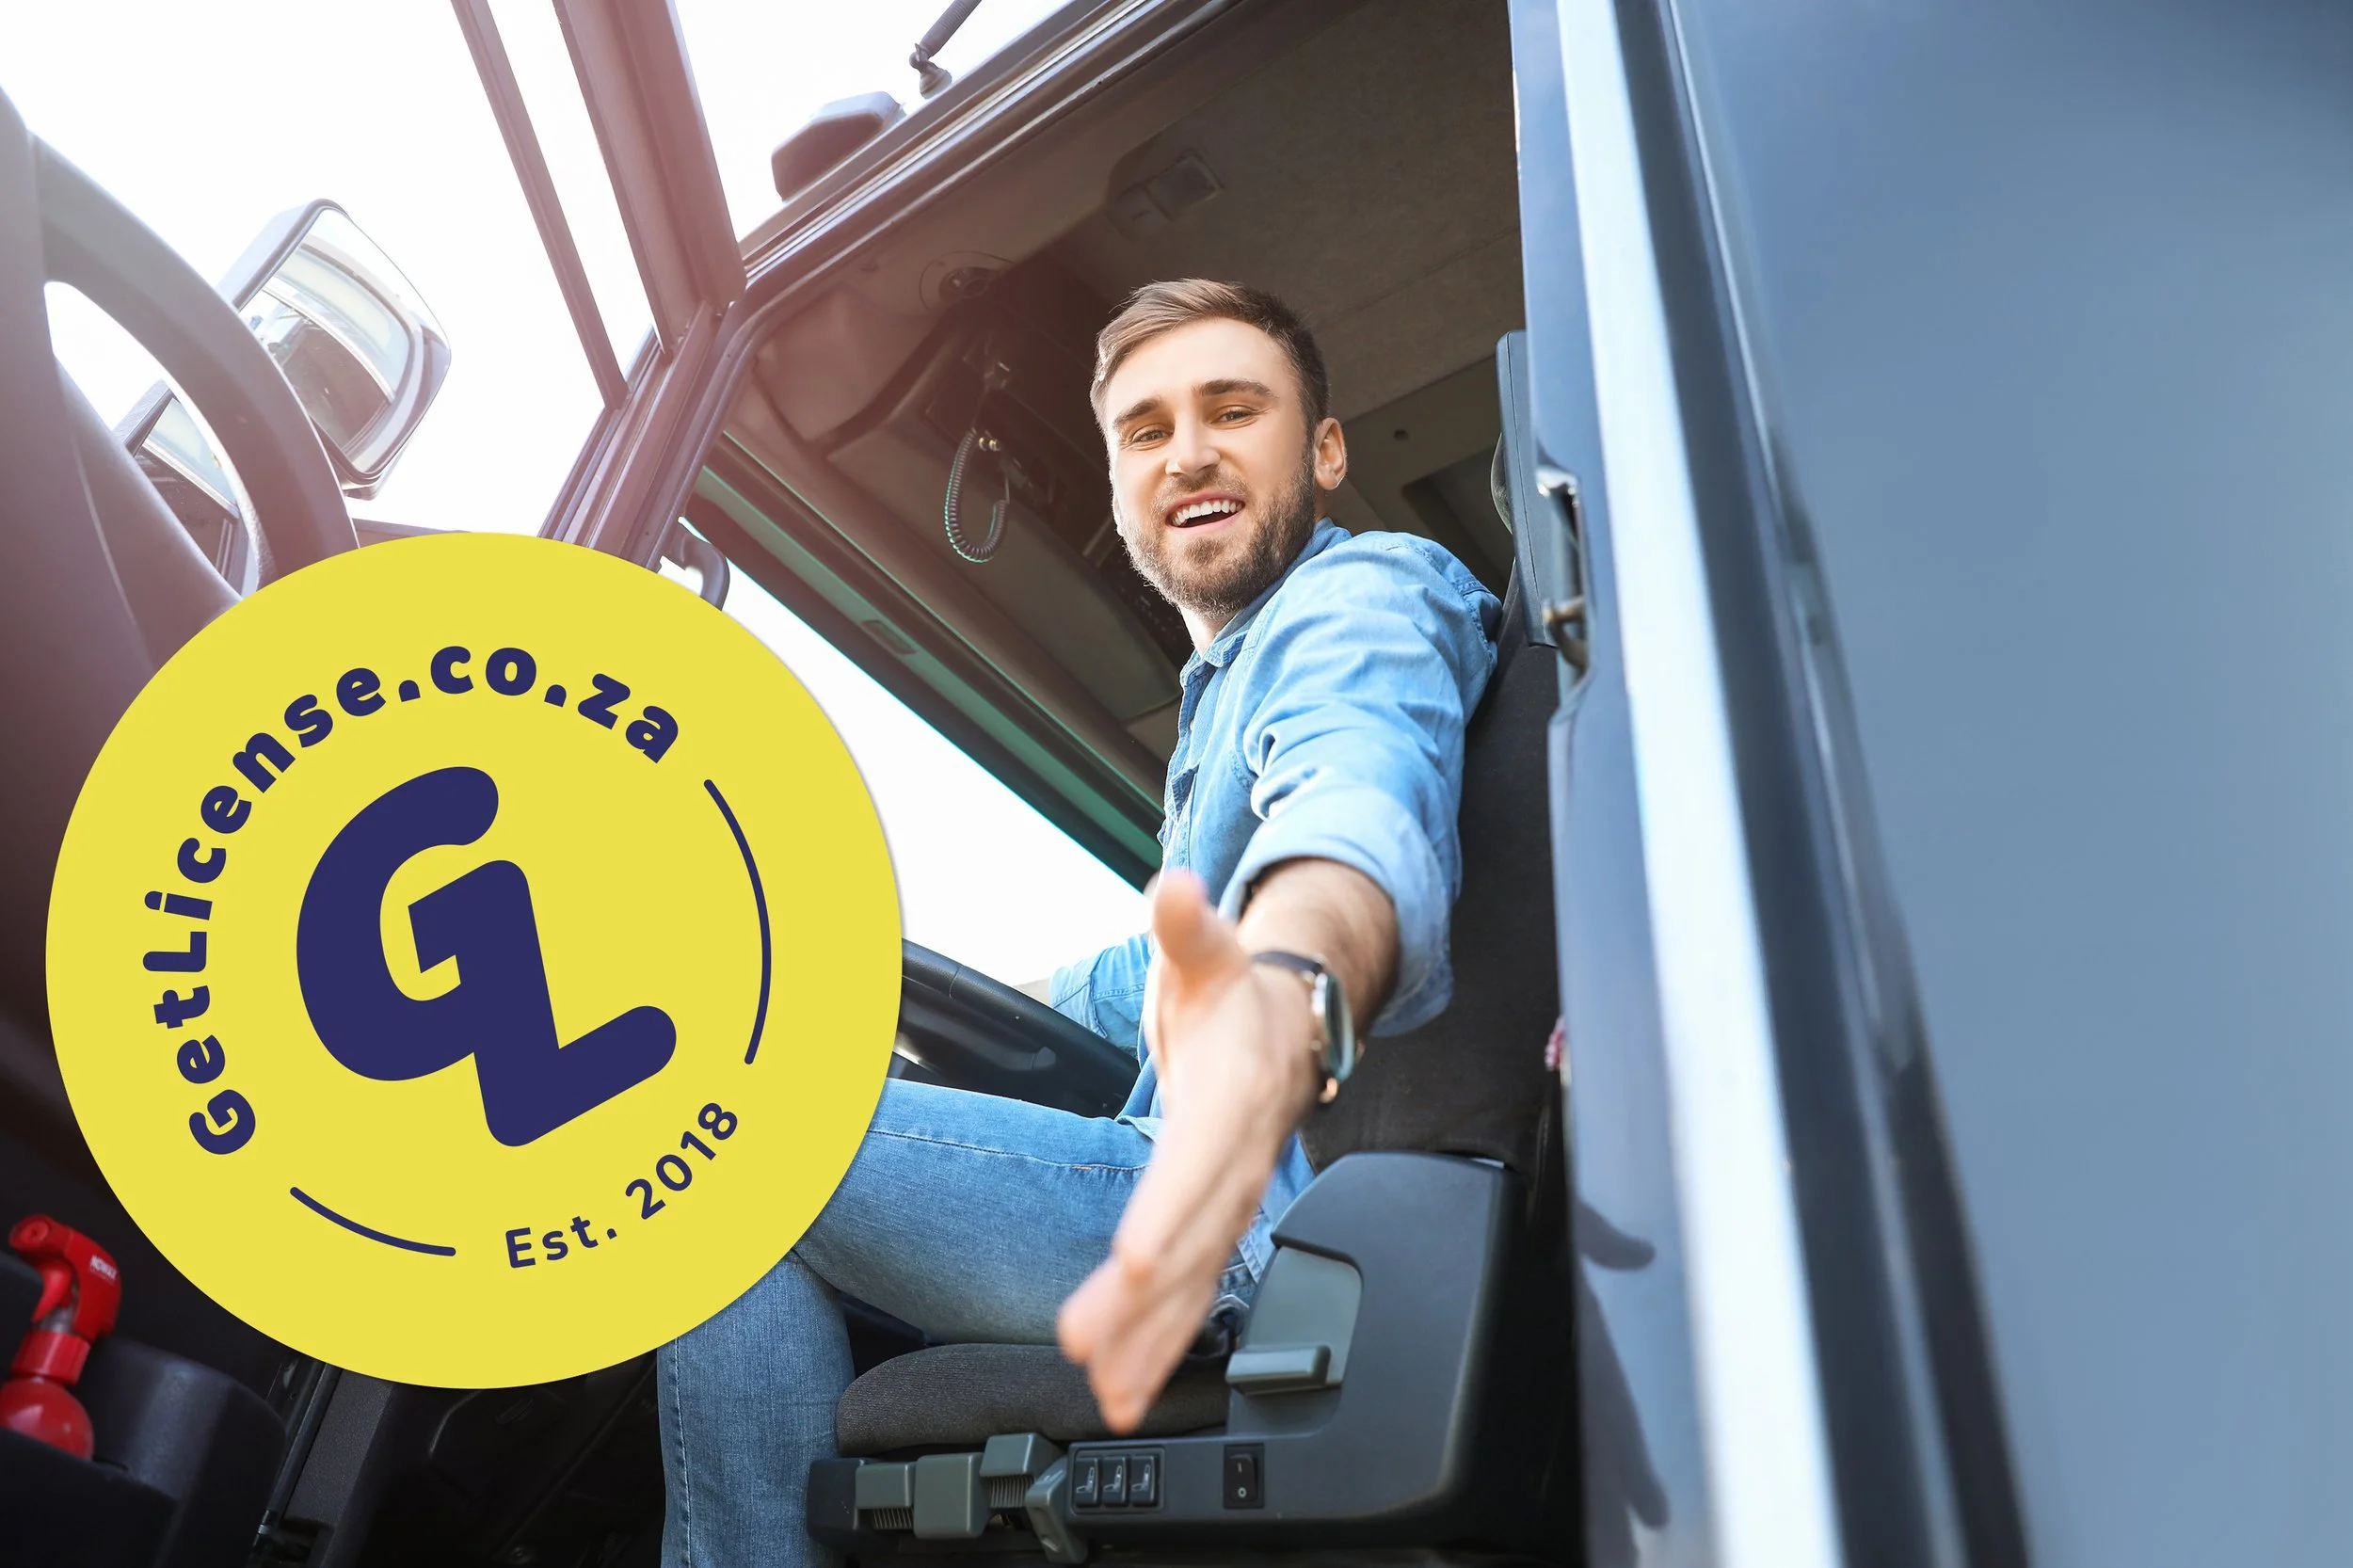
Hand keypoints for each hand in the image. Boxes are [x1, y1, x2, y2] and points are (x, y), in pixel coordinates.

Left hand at [1057, 870, 1317, 1430]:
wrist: (1293, 1024)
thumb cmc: (1237, 991)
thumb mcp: (1207, 949)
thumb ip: (1186, 924)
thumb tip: (1176, 890)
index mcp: (1235, 1095)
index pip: (1200, 1159)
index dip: (1171, 1208)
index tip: (1136, 1256)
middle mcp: (1238, 1159)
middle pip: (1192, 1236)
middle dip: (1144, 1298)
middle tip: (1090, 1341)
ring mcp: (1231, 1198)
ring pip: (1194, 1279)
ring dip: (1150, 1338)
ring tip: (1108, 1389)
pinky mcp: (1217, 1222)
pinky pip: (1193, 1291)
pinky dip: (1161, 1342)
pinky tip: (1127, 1384)